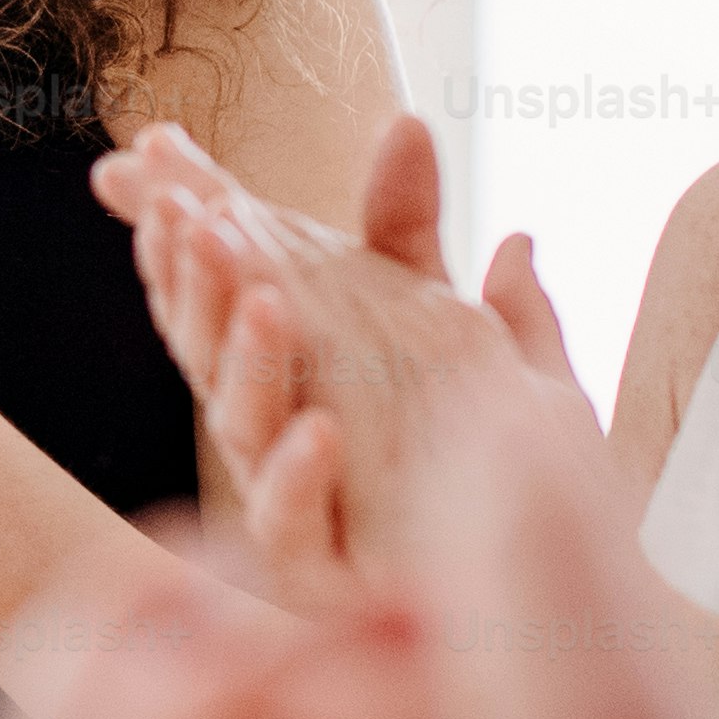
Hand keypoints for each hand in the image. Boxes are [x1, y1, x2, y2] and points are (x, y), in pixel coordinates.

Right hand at [94, 113, 592, 584]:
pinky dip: (301, 478)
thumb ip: (414, 235)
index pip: (212, 288)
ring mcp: (290, 503)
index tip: (159, 151)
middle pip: (206, 348)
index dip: (181, 226)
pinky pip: (294, 529)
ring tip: (269, 297)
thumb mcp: (453, 324)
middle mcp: (270, 431)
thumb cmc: (485, 458)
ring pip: (241, 428)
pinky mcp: (326, 578)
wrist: (558, 592)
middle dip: (195, 279)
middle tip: (192, 211)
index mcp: (281, 369)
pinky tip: (320, 428)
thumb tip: (406, 126)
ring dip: (246, 360)